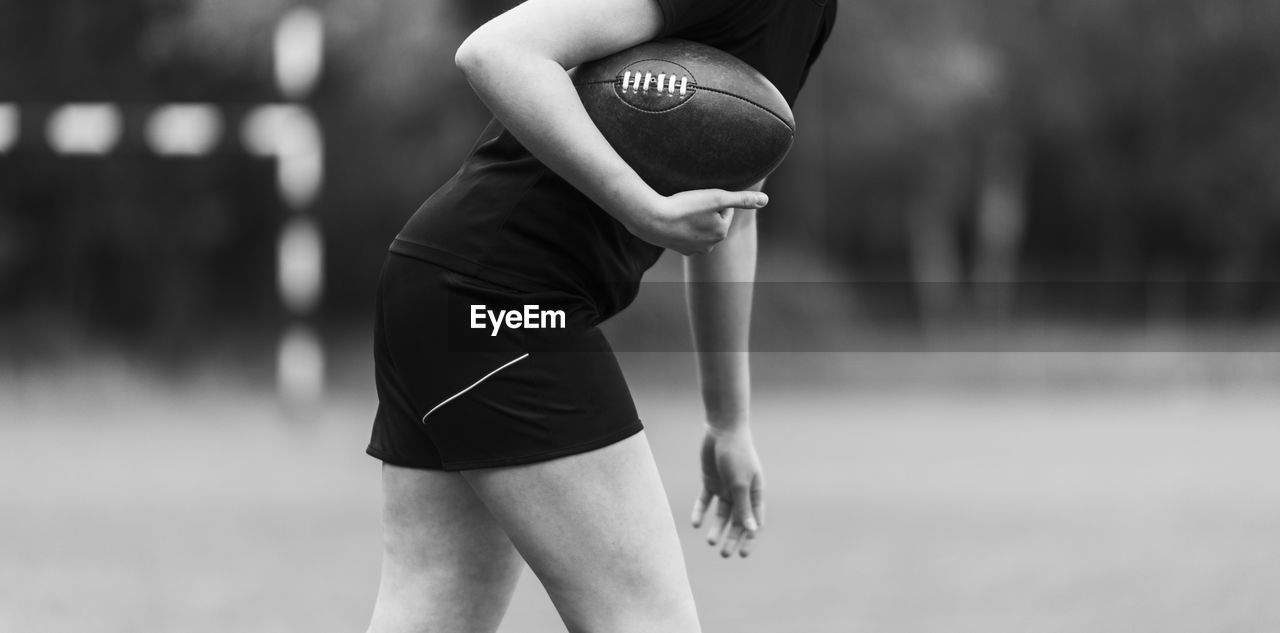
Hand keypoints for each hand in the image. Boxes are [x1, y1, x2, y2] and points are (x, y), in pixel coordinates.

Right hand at [628, 189, 767, 254]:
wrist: (652, 220)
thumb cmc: (685, 206)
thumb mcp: (717, 197)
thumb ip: (742, 199)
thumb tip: (766, 200)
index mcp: (721, 232)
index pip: (724, 208)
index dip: (712, 198)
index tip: (699, 198)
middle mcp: (710, 246)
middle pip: (712, 218)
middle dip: (704, 210)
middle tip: (689, 203)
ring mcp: (694, 250)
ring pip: (699, 226)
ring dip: (693, 218)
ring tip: (681, 212)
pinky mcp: (679, 249)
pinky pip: (685, 233)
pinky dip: (681, 226)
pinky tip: (673, 221)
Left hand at [691, 425, 763, 557]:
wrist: (722, 430)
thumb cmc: (737, 455)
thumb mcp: (740, 483)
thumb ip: (744, 507)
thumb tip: (751, 530)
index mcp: (755, 493)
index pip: (755, 521)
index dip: (750, 538)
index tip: (742, 554)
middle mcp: (741, 492)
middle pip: (737, 521)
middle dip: (732, 538)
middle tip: (724, 555)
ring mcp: (726, 487)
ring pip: (722, 514)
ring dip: (717, 528)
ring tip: (710, 542)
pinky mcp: (711, 481)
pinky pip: (706, 501)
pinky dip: (701, 512)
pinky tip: (696, 524)